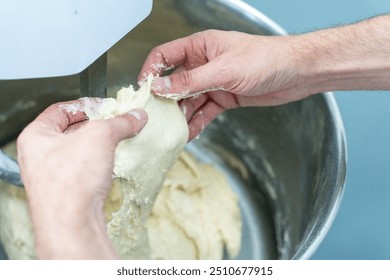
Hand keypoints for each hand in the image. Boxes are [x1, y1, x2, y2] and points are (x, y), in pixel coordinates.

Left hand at [17, 99, 147, 258]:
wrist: (72, 224)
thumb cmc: (72, 179)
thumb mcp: (101, 136)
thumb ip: (120, 122)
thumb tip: (137, 116)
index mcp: (36, 136)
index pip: (61, 109)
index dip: (86, 105)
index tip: (106, 107)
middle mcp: (39, 156)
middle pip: (70, 130)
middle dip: (95, 126)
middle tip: (115, 124)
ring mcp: (51, 176)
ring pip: (78, 151)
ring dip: (98, 146)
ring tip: (116, 142)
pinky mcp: (65, 192)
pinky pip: (82, 170)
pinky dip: (97, 164)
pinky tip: (110, 164)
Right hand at [138, 30, 309, 139]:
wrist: (296, 73)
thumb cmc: (266, 59)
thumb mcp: (224, 70)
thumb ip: (191, 81)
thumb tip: (161, 86)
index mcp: (201, 47)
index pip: (165, 55)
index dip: (152, 71)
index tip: (143, 89)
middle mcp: (204, 64)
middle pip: (175, 82)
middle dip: (165, 100)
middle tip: (155, 118)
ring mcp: (213, 82)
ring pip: (189, 100)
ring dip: (180, 115)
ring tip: (170, 131)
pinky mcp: (224, 97)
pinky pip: (204, 112)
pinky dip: (196, 123)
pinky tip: (189, 134)